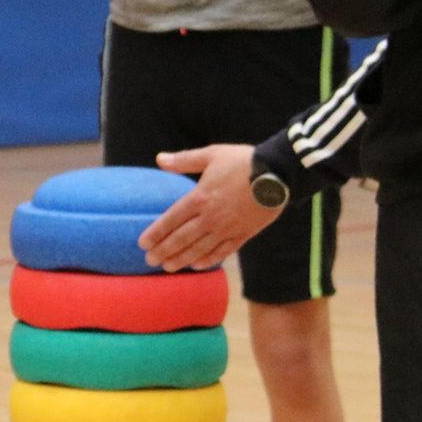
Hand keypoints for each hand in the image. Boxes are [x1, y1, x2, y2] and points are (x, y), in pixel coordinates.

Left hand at [137, 143, 278, 271]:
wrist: (278, 173)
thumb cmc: (243, 161)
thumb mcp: (211, 154)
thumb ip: (184, 160)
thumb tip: (159, 158)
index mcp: (199, 197)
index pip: (171, 220)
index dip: (156, 233)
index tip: (143, 243)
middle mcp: (210, 217)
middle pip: (182, 238)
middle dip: (164, 251)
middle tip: (150, 261)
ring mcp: (227, 228)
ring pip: (199, 248)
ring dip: (182, 259)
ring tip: (168, 267)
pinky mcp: (244, 234)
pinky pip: (223, 251)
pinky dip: (209, 260)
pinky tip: (198, 265)